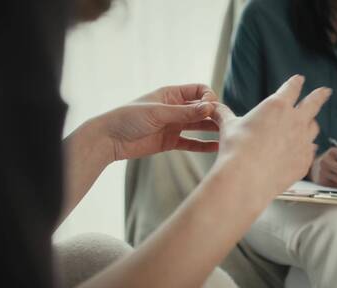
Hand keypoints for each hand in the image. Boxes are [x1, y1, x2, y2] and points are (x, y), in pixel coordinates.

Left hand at [93, 84, 219, 160]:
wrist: (109, 139)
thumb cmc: (129, 118)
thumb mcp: (159, 113)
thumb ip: (184, 112)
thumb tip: (209, 108)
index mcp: (171, 93)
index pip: (199, 90)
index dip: (209, 97)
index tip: (212, 107)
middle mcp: (175, 108)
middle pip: (201, 109)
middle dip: (214, 114)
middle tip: (226, 123)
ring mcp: (174, 125)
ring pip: (198, 126)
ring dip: (212, 129)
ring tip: (226, 135)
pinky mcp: (170, 141)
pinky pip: (191, 142)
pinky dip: (203, 145)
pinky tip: (216, 147)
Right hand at [210, 75, 330, 199]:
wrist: (246, 179)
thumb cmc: (236, 150)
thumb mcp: (228, 127)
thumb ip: (224, 115)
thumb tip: (212, 108)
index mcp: (277, 106)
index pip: (292, 88)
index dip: (296, 82)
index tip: (299, 79)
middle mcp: (295, 120)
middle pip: (314, 102)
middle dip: (321, 95)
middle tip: (326, 91)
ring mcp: (303, 141)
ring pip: (313, 127)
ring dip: (311, 124)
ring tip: (310, 124)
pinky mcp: (304, 160)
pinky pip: (310, 150)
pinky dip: (308, 147)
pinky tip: (305, 149)